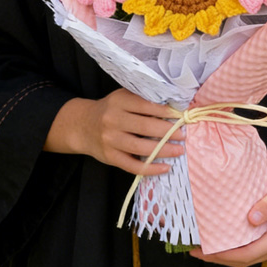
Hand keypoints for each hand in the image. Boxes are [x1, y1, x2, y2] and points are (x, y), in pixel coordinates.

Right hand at [44, 89, 184, 175]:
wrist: (83, 126)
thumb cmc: (110, 110)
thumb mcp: (122, 97)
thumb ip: (141, 100)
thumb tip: (172, 108)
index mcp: (119, 101)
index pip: (146, 106)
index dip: (165, 112)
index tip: (180, 116)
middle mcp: (113, 120)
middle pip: (145, 127)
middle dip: (168, 132)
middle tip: (183, 134)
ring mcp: (110, 140)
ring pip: (141, 148)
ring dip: (163, 150)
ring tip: (179, 150)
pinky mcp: (110, 158)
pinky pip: (133, 166)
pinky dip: (151, 168)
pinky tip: (165, 167)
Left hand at [189, 161, 266, 266]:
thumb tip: (251, 219)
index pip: (247, 254)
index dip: (224, 255)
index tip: (205, 250)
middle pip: (243, 260)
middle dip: (218, 258)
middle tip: (195, 250)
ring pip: (245, 256)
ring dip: (223, 254)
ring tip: (202, 246)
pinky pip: (248, 247)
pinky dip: (232, 246)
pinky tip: (219, 237)